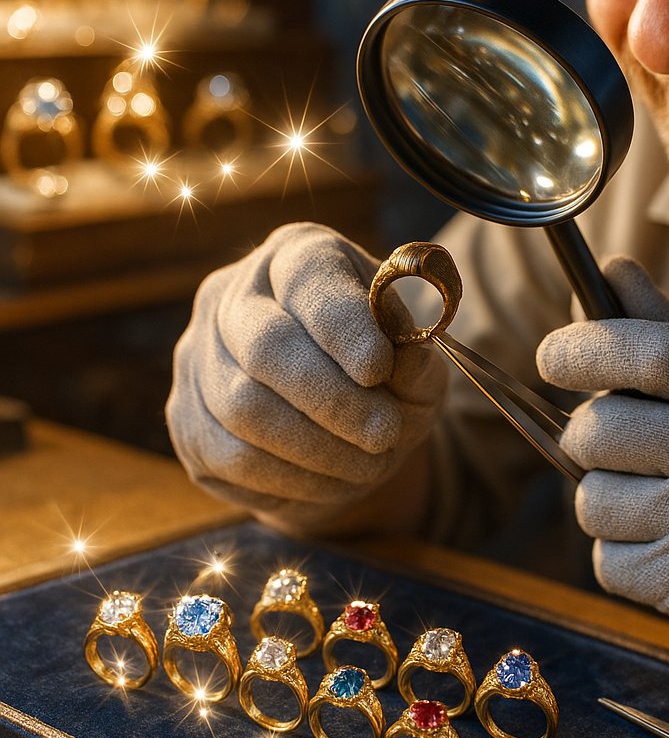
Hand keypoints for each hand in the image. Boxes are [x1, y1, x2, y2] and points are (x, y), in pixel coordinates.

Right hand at [166, 223, 446, 528]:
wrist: (343, 429)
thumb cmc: (384, 380)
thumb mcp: (416, 365)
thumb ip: (415, 360)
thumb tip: (407, 358)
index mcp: (297, 256)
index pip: (308, 275)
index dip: (342, 324)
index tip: (377, 369)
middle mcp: (233, 294)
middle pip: (265, 345)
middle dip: (332, 399)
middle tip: (385, 433)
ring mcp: (198, 355)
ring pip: (243, 408)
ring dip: (317, 447)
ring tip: (372, 465)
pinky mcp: (185, 419)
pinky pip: (230, 455)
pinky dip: (291, 477)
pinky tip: (335, 481)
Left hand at [536, 257, 668, 688]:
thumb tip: (609, 268)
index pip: (656, 352)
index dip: (588, 346)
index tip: (552, 356)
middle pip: (602, 428)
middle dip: (587, 437)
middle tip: (616, 447)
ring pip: (592, 500)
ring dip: (604, 501)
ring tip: (658, 506)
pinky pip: (606, 560)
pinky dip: (621, 556)